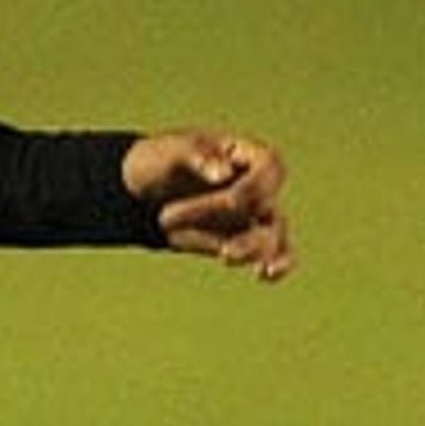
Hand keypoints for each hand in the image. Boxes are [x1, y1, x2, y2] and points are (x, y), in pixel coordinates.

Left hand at [123, 130, 294, 281]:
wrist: (147, 192)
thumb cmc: (167, 161)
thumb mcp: (174, 151)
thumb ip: (200, 158)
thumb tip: (225, 173)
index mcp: (248, 155)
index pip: (270, 167)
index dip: (252, 185)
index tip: (218, 192)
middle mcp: (259, 185)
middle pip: (265, 203)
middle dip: (219, 214)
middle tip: (166, 215)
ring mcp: (256, 216)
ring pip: (273, 234)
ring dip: (249, 247)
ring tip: (224, 254)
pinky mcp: (247, 242)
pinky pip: (274, 254)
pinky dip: (277, 265)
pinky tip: (265, 274)